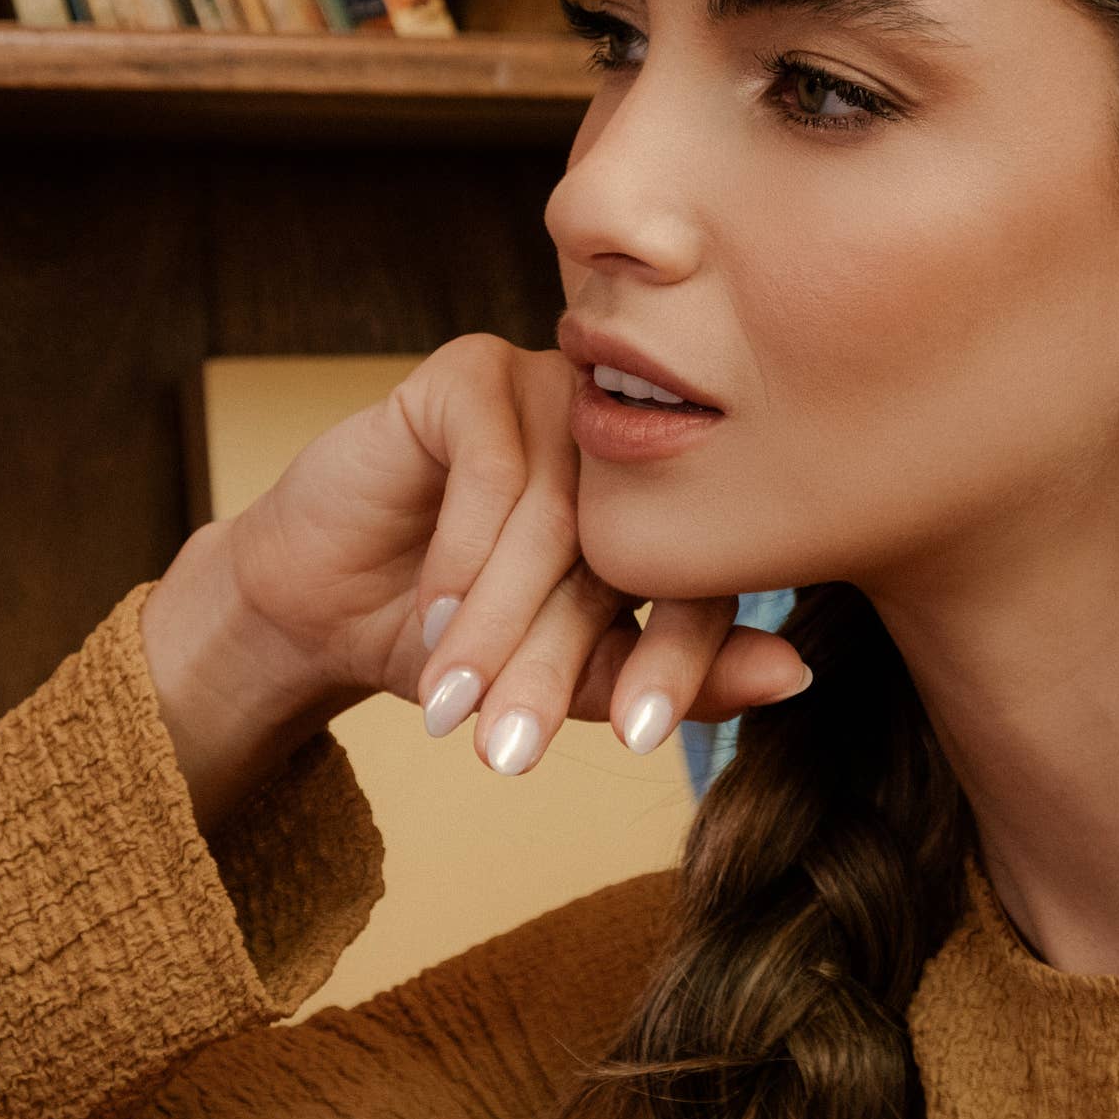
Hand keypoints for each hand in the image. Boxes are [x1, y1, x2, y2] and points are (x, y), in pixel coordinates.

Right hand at [142, 335, 808, 833]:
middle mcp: (626, 441)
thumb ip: (665, 673)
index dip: (677, 662)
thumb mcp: (561, 676)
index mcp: (671, 508)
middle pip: (625, 553)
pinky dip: (463, 551)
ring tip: (456, 701)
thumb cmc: (452, 637)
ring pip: (554, 516)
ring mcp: (555, 394)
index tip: (638, 738)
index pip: (703, 580)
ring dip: (499, 621)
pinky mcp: (475, 371)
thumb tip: (798, 675)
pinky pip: (492, 462)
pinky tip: (432, 614)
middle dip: (560, 662)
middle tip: (513, 748)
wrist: (320, 600)